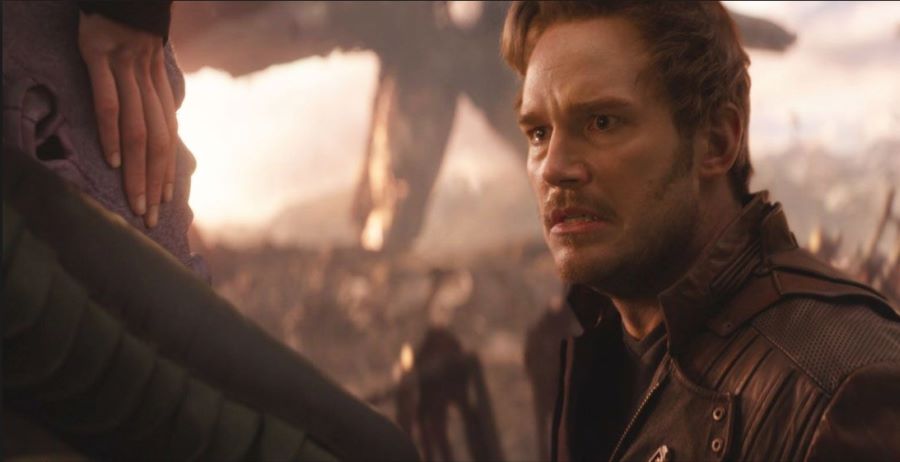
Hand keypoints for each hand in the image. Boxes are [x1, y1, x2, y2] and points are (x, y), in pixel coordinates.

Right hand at [78, 12, 177, 227]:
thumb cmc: (129, 39)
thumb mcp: (146, 72)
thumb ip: (152, 104)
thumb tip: (158, 141)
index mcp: (160, 92)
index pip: (169, 140)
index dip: (168, 171)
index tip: (165, 203)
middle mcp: (148, 85)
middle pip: (157, 143)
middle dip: (154, 183)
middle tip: (149, 216)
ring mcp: (126, 72)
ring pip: (137, 130)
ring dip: (138, 170)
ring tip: (135, 201)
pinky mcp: (100, 58)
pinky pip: (109, 101)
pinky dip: (111, 132)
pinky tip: (111, 160)